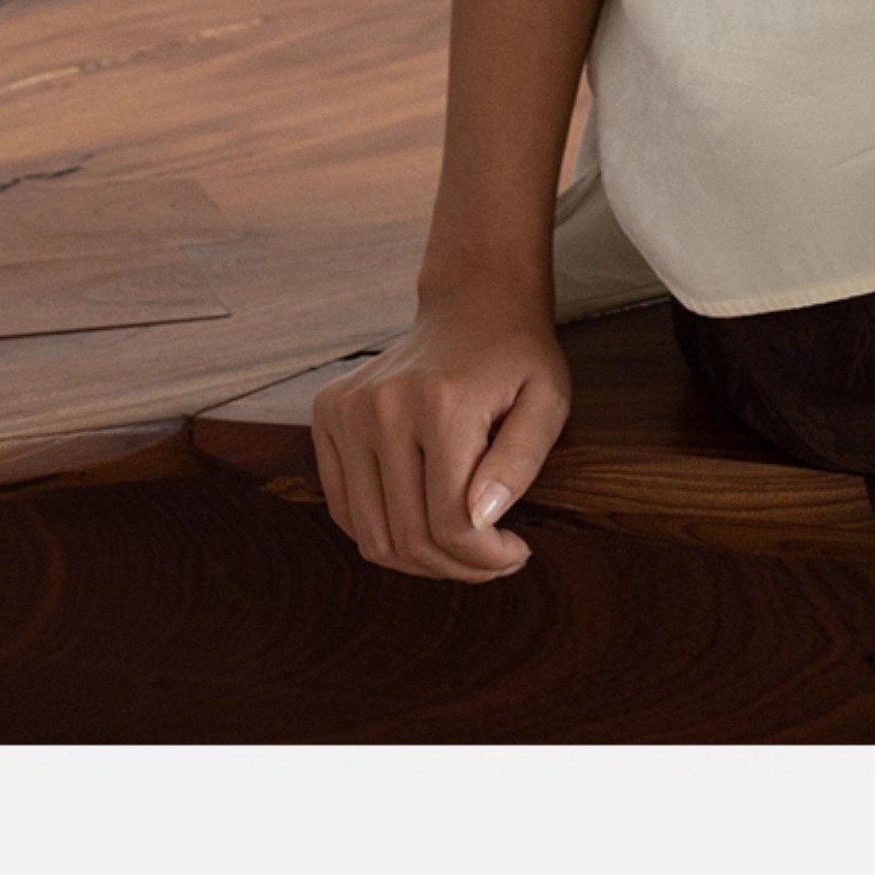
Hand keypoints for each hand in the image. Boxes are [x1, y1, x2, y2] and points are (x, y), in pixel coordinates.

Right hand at [310, 287, 572, 581]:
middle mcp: (382, 407)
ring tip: (461, 548)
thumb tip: (481, 519)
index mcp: (441, 404)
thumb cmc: (518, 360)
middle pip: (408, 536)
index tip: (517, 553)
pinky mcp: (327, 415)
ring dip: (418, 560)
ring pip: (371, 534)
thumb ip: (520, 461)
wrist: (472, 308)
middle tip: (493, 560)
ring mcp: (346, 411)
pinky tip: (424, 523)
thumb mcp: (548, 403)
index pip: (451, 523)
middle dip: (457, 566)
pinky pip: (344, 508)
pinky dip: (383, 532)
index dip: (486, 559)